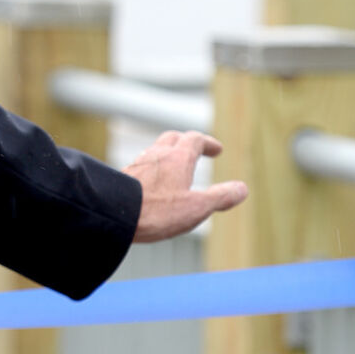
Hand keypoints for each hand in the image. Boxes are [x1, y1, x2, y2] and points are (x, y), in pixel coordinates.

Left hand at [125, 130, 247, 242]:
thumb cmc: (156, 211)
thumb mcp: (196, 208)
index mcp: (177, 158)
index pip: (195, 140)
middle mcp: (156, 155)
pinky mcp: (122, 177)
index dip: (208, 143)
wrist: (112, 214)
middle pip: (172, 138)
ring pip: (154, 151)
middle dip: (186, 142)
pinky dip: (151, 168)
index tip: (217, 150)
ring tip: (173, 167)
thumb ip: (220, 197)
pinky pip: (140, 166)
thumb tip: (242, 189)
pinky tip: (149, 183)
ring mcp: (137, 165)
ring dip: (167, 154)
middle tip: (196, 150)